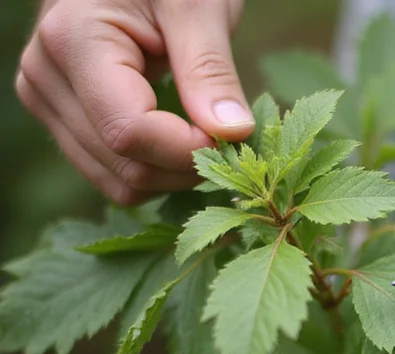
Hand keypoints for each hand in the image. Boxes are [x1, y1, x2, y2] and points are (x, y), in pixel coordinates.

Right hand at [15, 0, 251, 205]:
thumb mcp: (198, 7)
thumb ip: (210, 71)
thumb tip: (233, 133)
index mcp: (73, 41)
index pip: (129, 131)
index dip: (188, 148)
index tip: (234, 136)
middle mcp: (45, 76)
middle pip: (124, 164)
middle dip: (186, 166)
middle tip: (232, 140)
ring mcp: (48, 100)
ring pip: (117, 180)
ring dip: (173, 174)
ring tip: (210, 138)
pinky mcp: (63, 117)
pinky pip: (112, 172)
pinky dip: (156, 170)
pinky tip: (186, 141)